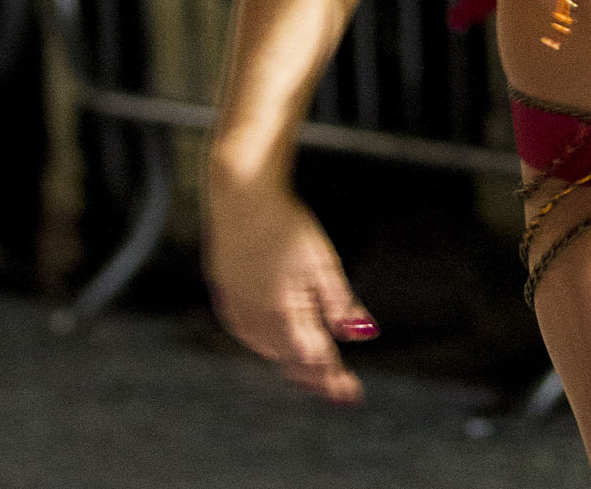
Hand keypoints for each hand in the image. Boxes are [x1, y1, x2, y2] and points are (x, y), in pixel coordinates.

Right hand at [204, 173, 375, 403]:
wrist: (241, 197)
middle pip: (290, 362)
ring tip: (316, 369)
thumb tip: (364, 334)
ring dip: (294, 361)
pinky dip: (272, 342)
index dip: (335, 381)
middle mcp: (255, 323)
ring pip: (270, 351)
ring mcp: (237, 313)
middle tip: (340, 387)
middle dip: (317, 377)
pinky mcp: (226, 300)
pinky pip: (252, 335)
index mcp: (283, 315)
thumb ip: (341, 303)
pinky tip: (283, 339)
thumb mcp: (323, 262)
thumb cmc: (286, 226)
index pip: (314, 361)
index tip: (353, 394)